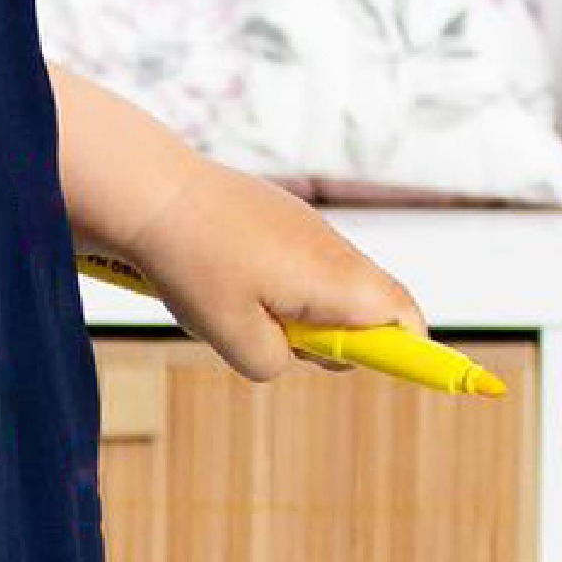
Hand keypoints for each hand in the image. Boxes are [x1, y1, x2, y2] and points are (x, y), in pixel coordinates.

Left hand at [113, 159, 420, 383]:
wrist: (154, 192)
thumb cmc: (195, 264)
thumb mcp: (232, 337)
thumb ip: (272, 362)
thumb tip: (284, 356)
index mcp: (336, 280)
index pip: (402, 318)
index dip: (408, 351)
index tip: (397, 369)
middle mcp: (334, 248)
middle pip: (370, 303)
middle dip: (340, 337)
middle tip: (284, 344)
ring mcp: (308, 226)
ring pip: (330, 283)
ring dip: (305, 311)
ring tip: (243, 308)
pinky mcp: (281, 215)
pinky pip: (301, 261)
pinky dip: (281, 284)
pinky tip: (227, 281)